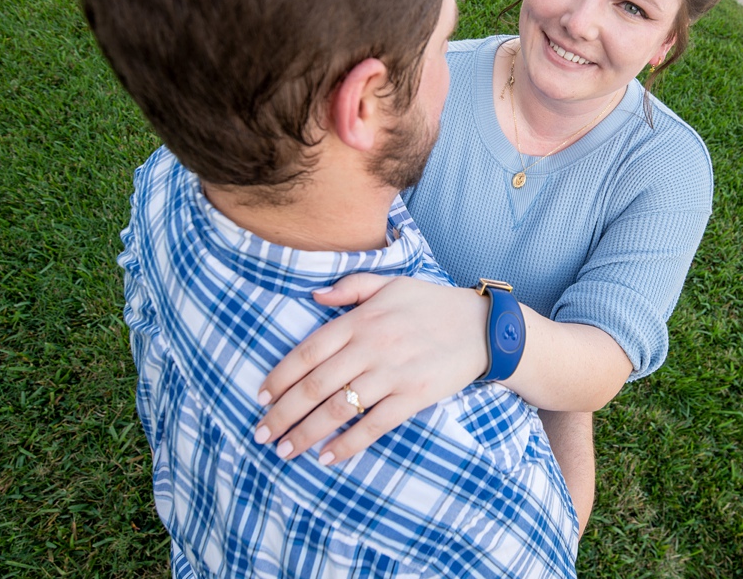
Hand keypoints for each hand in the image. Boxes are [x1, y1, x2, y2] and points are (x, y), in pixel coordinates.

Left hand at [254, 273, 488, 464]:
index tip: (260, 399)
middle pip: (316, 386)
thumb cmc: (432, 303)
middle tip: (262, 434)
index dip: (280, 378)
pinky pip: (374, 425)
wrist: (482, 326)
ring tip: (286, 450)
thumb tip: (314, 295)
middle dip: (284, 414)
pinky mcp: (414, 396)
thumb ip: (351, 287)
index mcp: (361, 320)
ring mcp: (393, 373)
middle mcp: (372, 347)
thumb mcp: (392, 283)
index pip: (308, 352)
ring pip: (340, 409)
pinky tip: (328, 457)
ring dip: (307, 433)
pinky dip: (348, 444)